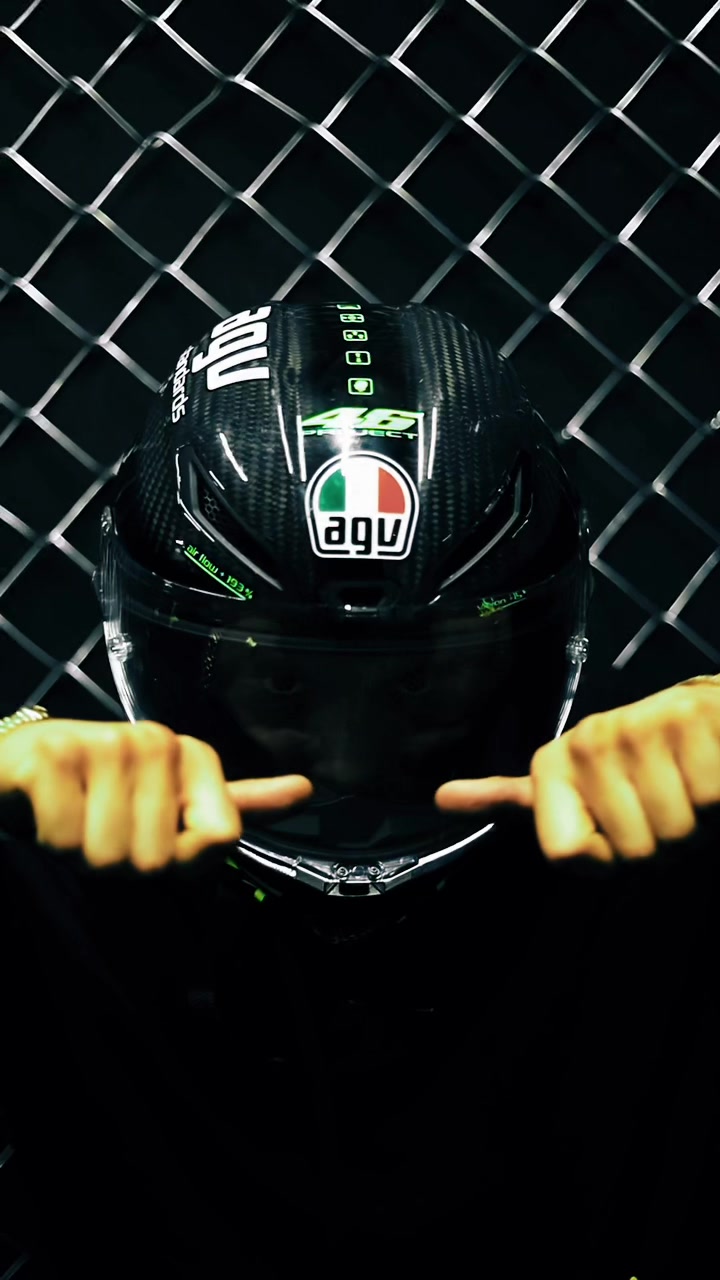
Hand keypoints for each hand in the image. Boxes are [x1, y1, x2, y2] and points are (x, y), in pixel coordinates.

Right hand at [0, 718, 311, 871]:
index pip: (224, 840)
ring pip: (110, 856)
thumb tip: (308, 791)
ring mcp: (104, 743)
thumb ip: (236, 806)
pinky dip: (50, 840)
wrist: (17, 770)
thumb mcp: (172, 803)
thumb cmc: (99, 793)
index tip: (154, 836)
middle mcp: (156, 740)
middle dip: (124, 863)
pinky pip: (66, 838)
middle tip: (101, 830)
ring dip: (83, 855)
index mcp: (193, 755)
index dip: (185, 861)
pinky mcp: (52, 754)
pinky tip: (46, 813)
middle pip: (160, 861)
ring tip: (74, 821)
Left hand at [435, 683, 719, 862]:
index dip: (602, 859)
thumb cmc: (643, 766)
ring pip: (673, 834)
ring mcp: (643, 727)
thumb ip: (512, 799)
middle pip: (630, 854)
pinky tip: (710, 772)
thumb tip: (440, 798)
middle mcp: (589, 740)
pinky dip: (718, 801)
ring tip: (688, 787)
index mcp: (553, 761)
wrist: (709, 715)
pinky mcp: (694, 721)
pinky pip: (707, 801)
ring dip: (693, 825)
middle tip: (664, 804)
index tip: (614, 826)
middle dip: (658, 845)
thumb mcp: (574, 783)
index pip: (562, 856)